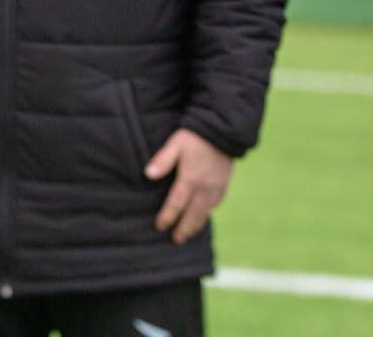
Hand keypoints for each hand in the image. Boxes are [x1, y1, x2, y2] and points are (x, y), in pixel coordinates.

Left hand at [144, 128, 232, 243]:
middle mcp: (204, 187)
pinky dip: (208, 214)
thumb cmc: (194, 137)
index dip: (168, 217)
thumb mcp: (175, 144)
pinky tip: (203, 216)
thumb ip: (162, 160)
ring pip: (206, 213)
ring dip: (196, 225)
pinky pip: (216, 204)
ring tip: (188, 234)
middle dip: (184, 229)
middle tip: (175, 240)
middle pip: (193, 215)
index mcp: (190, 178)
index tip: (160, 226)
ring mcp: (216, 187)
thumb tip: (148, 174)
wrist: (222, 131)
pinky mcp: (224, 185)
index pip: (176, 204)